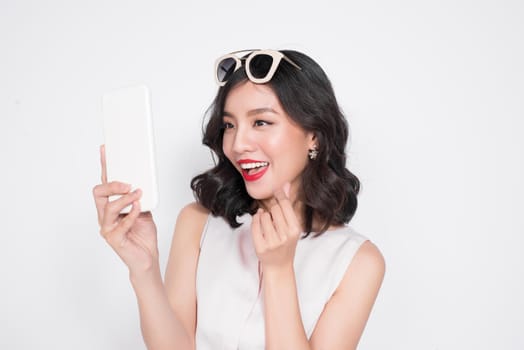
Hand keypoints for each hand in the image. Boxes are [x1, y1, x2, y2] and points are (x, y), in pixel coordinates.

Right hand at [93, 145, 158, 273]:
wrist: (147, 257)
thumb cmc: (143, 233)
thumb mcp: (144, 208)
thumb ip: (140, 196)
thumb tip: (142, 181)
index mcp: (111, 205)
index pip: (105, 183)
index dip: (105, 166)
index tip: (106, 150)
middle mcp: (105, 215)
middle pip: (99, 193)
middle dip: (112, 184)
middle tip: (128, 183)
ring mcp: (107, 227)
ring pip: (107, 208)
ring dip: (124, 198)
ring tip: (137, 194)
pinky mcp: (114, 239)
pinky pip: (120, 224)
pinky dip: (131, 215)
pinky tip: (139, 209)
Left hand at [251, 183, 301, 271]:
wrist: (279, 266)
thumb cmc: (286, 244)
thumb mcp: (291, 226)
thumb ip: (288, 206)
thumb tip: (286, 185)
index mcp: (295, 229)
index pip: (285, 205)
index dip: (279, 194)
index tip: (275, 189)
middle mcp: (285, 236)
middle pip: (274, 209)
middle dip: (272, 208)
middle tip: (272, 213)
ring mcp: (272, 242)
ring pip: (263, 216)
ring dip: (263, 215)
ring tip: (266, 221)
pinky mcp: (261, 247)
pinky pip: (254, 225)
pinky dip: (255, 221)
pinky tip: (259, 222)